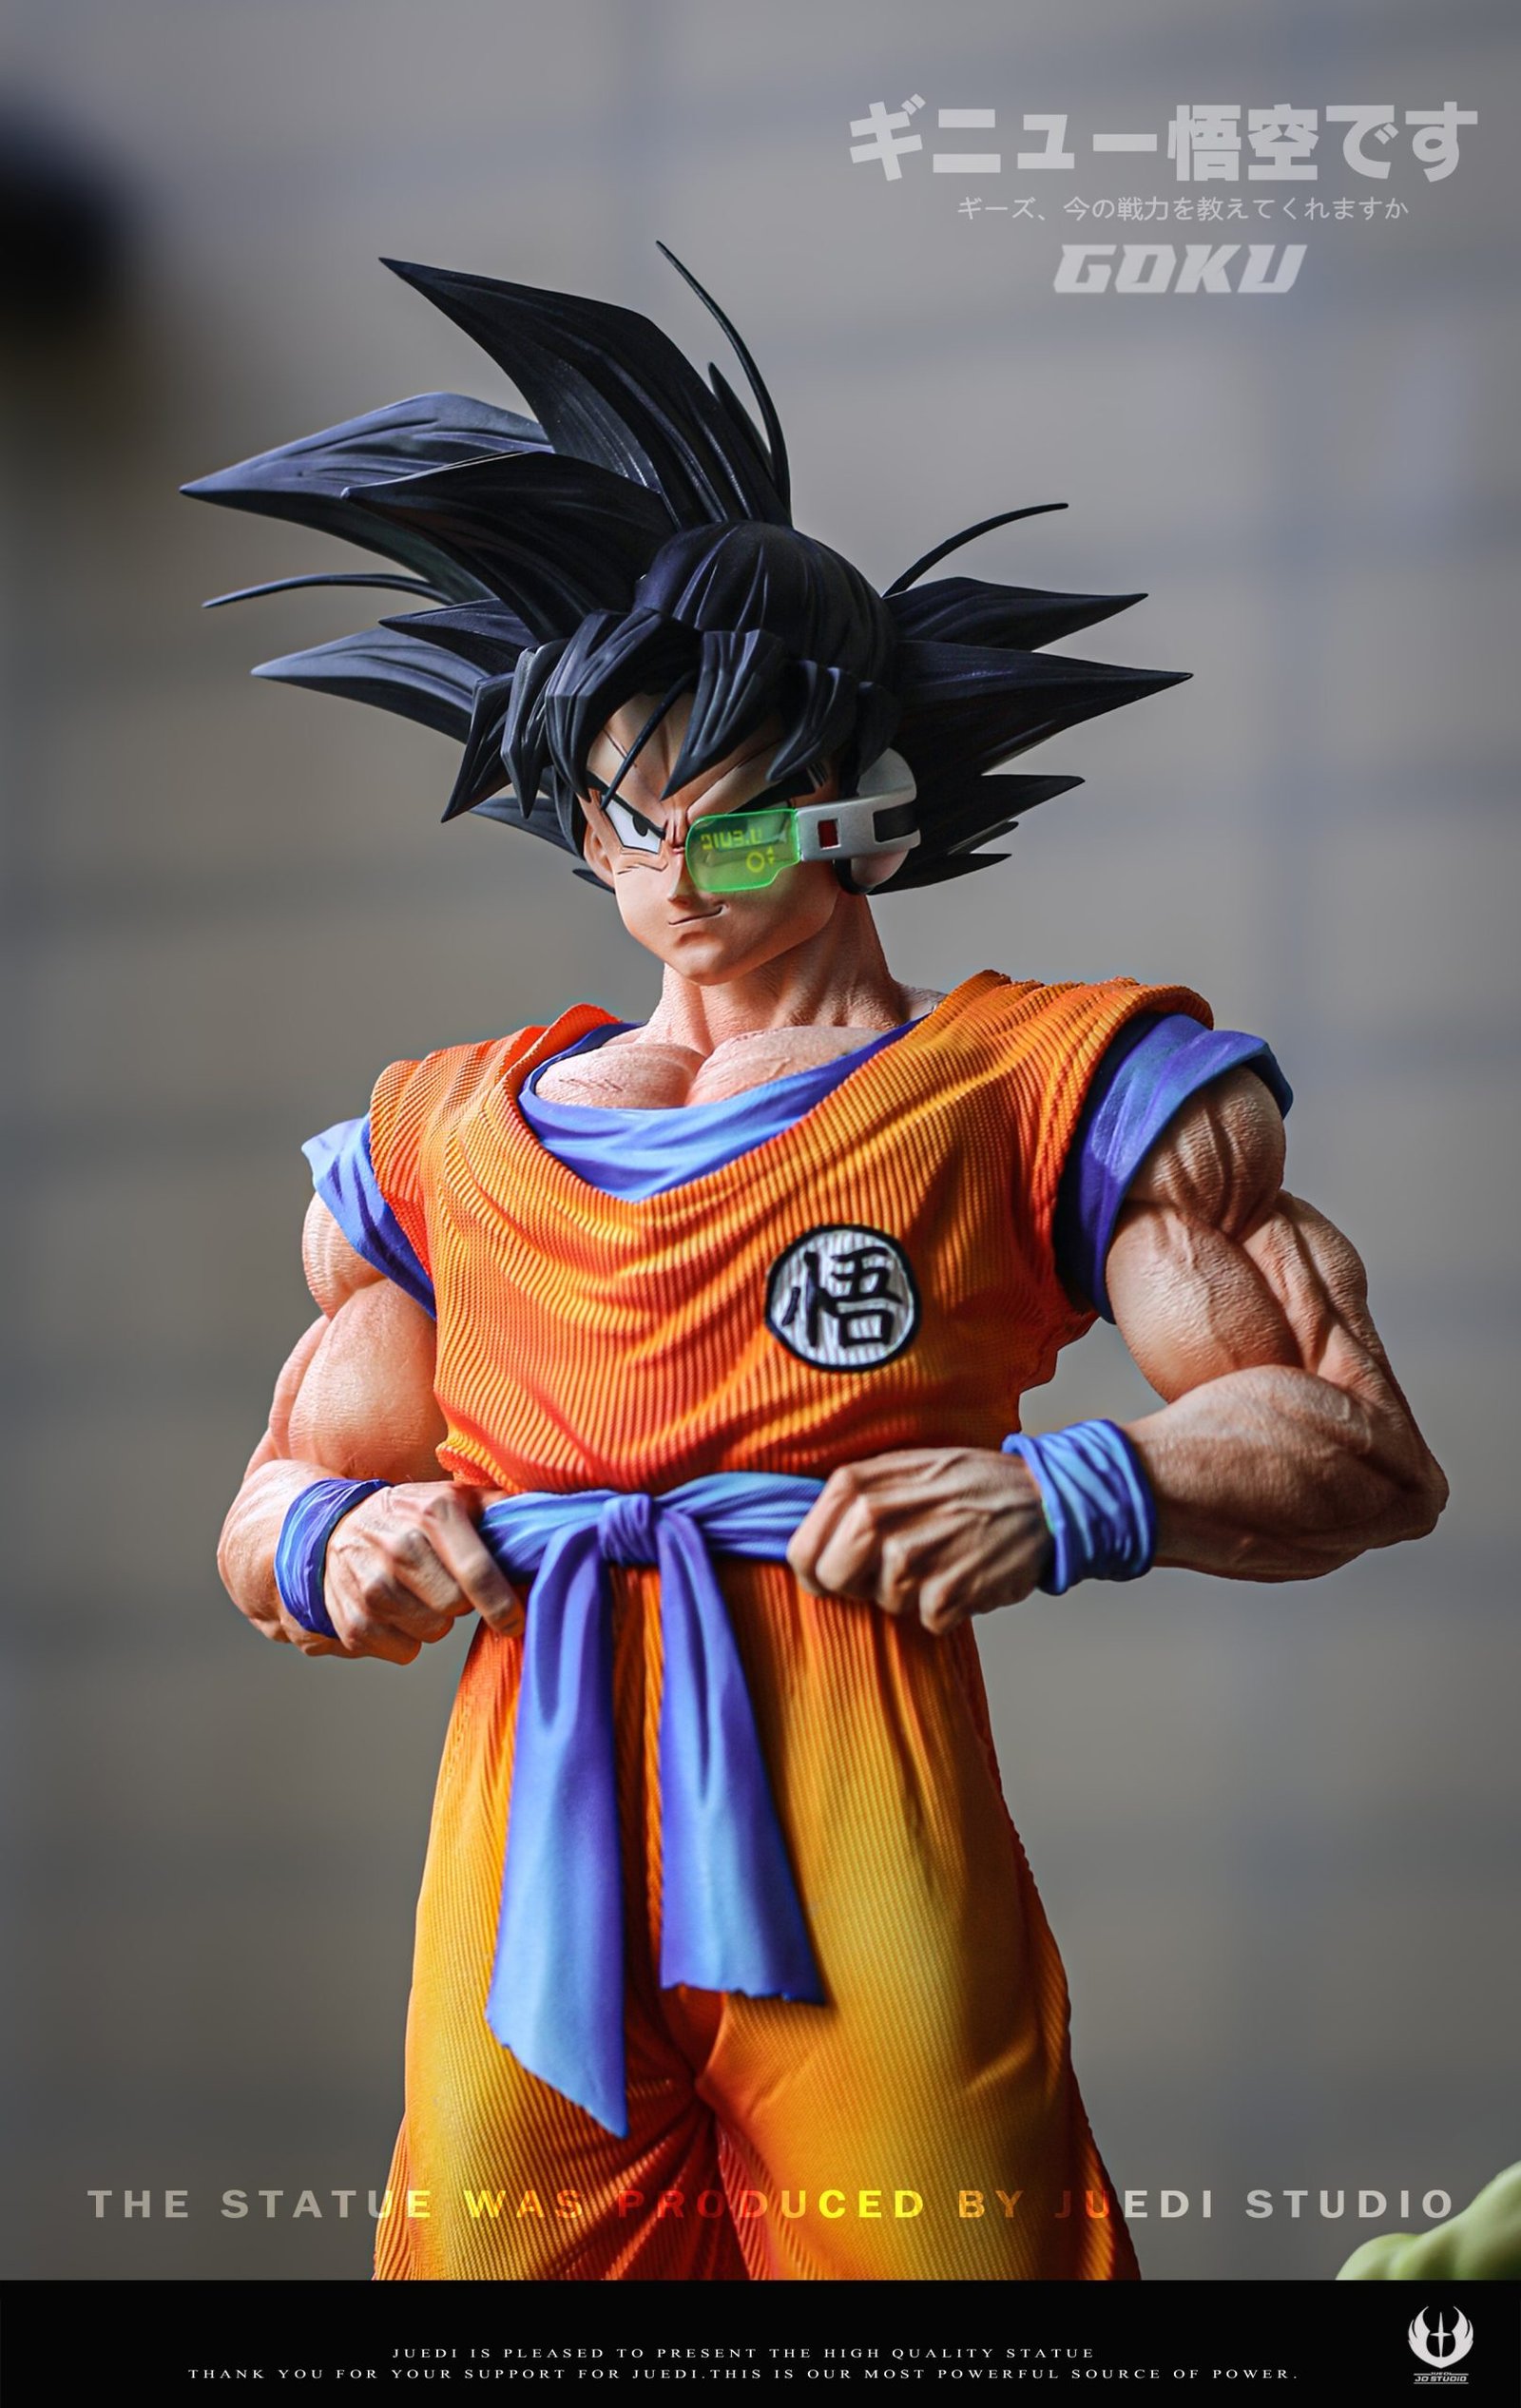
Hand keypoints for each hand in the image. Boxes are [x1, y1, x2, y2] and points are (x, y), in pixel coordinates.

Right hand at [318, 1481, 522, 1663]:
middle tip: (449, 1583)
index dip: (501, 1604)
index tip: (514, 1620)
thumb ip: (501, 1510)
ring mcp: (372, 1588)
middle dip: (461, 1602)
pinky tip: (396, 1608)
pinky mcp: (355, 1623)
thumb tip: (551, 1526)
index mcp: (433, 1513)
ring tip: (418, 1591)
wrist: (329, 1529)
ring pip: (433, 1632)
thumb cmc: (409, 1515)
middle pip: (456, 1607)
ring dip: (434, 1620)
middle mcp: (399, 1548)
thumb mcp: (454, 1497)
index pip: (476, 1571)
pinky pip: (406, 1652)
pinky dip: (408, 1637)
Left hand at [785, 1448, 1053, 1636]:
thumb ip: (852, 1498)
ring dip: (912, 1592)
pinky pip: (926, 1620)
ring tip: (942, 1557)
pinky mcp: (945, 1592)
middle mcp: (876, 1517)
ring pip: (883, 1603)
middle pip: (832, 1581)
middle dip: (857, 1585)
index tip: (833, 1573)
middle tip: (891, 1568)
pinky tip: (964, 1574)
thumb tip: (808, 1541)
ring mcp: (911, 1557)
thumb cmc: (966, 1483)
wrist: (1040, 1498)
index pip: (801, 1550)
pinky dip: (947, 1607)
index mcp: (857, 1484)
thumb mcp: (900, 1468)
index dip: (815, 1570)